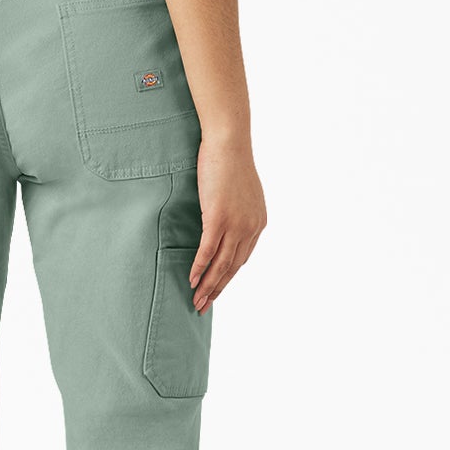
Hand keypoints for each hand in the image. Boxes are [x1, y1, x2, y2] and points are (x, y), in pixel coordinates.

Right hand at [191, 137, 265, 313]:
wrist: (229, 143)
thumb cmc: (230, 162)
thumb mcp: (239, 192)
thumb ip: (236, 210)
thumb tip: (223, 218)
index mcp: (258, 223)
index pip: (242, 259)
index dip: (227, 277)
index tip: (215, 289)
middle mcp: (250, 228)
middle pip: (232, 267)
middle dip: (218, 289)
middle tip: (203, 306)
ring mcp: (236, 224)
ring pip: (221, 264)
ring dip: (208, 285)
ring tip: (196, 300)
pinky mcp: (219, 218)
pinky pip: (208, 250)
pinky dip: (200, 267)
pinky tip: (192, 279)